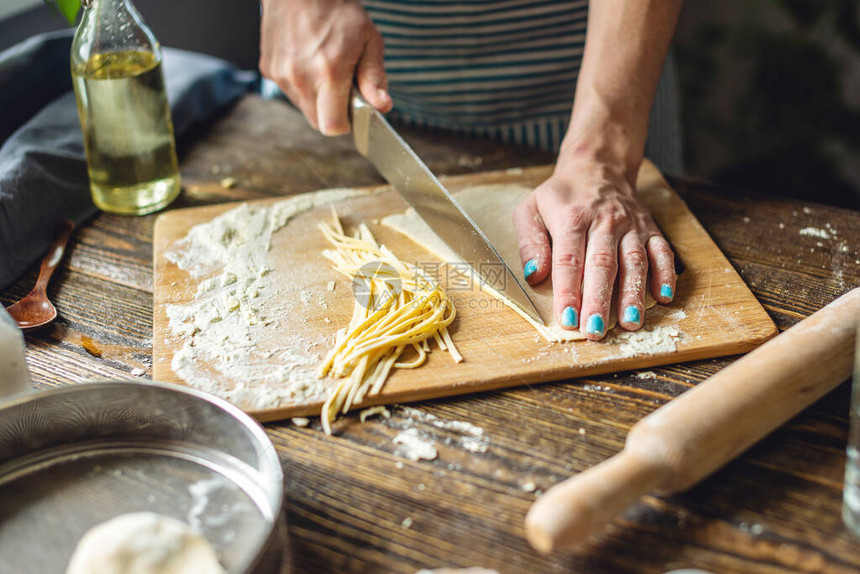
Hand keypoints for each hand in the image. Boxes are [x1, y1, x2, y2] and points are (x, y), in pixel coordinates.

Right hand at [259, 0, 391, 134]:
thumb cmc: (337, 9)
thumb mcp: (368, 39)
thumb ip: (374, 77)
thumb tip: (382, 106)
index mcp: (329, 72)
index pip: (332, 126)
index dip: (345, 124)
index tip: (352, 111)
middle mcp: (301, 77)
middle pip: (317, 121)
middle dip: (332, 112)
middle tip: (341, 86)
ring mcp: (281, 74)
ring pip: (303, 107)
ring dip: (316, 98)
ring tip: (323, 67)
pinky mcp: (269, 69)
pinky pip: (289, 91)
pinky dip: (301, 84)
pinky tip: (308, 60)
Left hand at [513, 157, 675, 339]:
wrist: (597, 166)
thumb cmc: (560, 197)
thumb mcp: (531, 210)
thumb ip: (529, 244)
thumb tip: (535, 275)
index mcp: (572, 217)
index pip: (569, 260)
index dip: (568, 292)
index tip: (568, 319)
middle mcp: (604, 221)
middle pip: (603, 265)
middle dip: (600, 300)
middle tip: (596, 330)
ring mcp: (631, 225)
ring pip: (635, 262)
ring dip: (633, 294)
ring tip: (631, 323)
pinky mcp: (650, 228)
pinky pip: (662, 251)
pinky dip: (665, 275)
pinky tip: (663, 298)